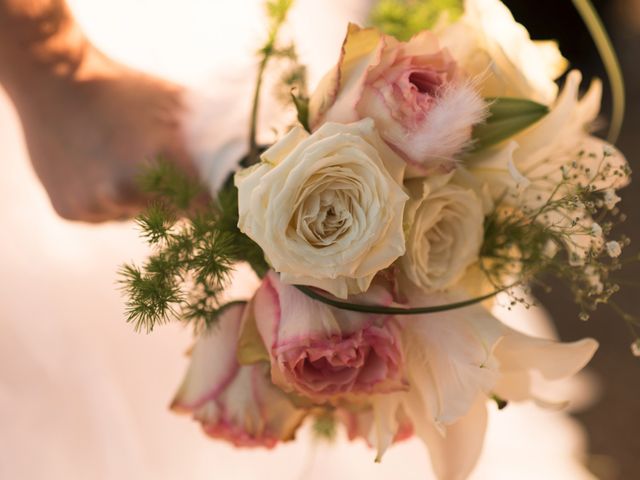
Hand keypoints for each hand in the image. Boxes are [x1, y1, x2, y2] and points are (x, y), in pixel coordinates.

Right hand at [6, 46, 193, 221]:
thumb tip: (240, 163)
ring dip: (139, 199)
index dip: (210, 201)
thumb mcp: (177, 104)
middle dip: (175, 197)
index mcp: (158, 163)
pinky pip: (107, 215)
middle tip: (159, 165)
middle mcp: (125, 190)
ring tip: (123, 161)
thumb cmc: (124, 89)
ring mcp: (95, 204)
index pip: (203, 207)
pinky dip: (109, 201)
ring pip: (136, 216)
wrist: (53, 79)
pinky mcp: (71, 211)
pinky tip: (98, 170)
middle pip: (171, 215)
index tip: (210, 193)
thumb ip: (209, 138)